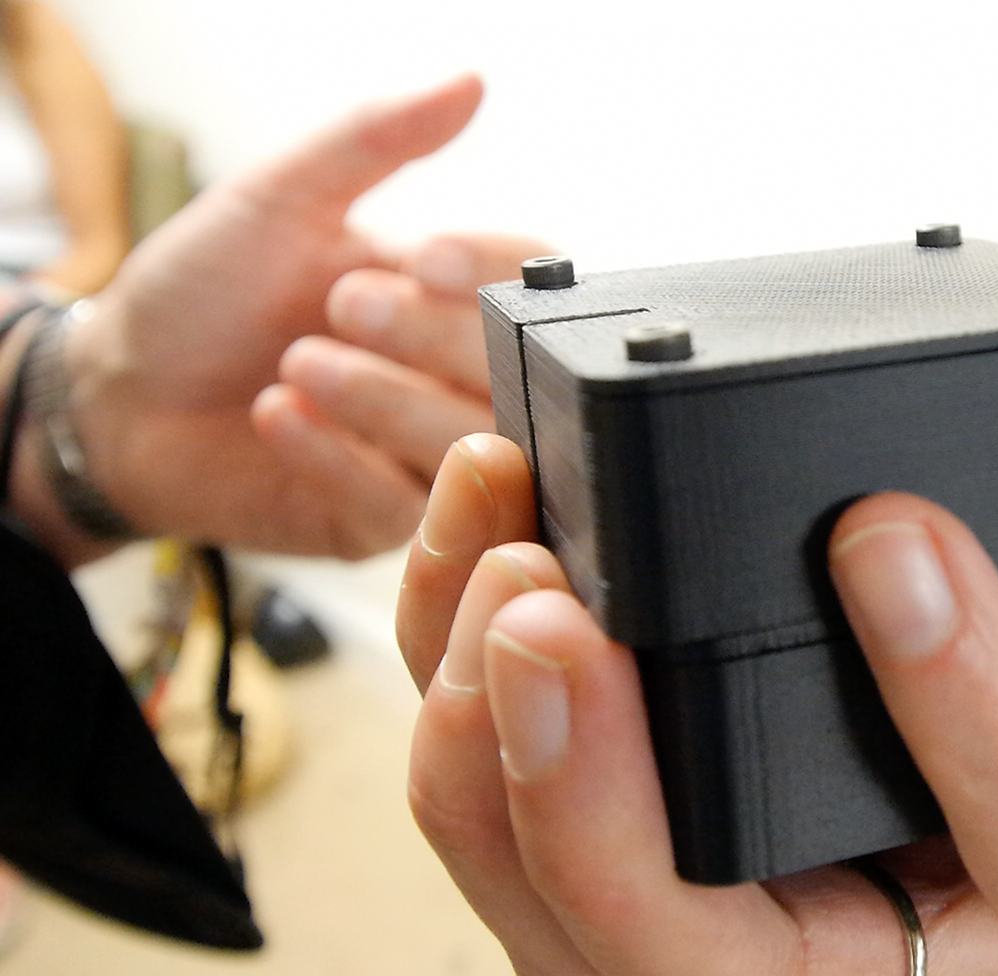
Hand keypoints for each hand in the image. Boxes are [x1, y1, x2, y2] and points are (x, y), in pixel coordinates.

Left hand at [28, 75, 547, 564]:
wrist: (123, 393)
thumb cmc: (205, 291)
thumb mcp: (282, 198)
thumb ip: (377, 141)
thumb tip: (470, 83)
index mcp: (446, 297)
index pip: (527, 284)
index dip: (493, 275)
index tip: (427, 261)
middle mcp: (450, 377)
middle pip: (508, 368)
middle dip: (429, 335)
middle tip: (341, 304)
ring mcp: (424, 454)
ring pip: (465, 442)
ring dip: (383, 396)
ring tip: (299, 363)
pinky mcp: (382, 522)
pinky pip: (398, 502)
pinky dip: (338, 454)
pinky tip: (278, 415)